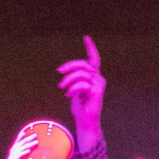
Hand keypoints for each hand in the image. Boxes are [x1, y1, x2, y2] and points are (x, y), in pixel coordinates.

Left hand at [58, 36, 104, 150]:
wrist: (85, 121)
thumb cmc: (81, 107)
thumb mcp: (75, 89)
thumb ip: (75, 78)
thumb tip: (65, 71)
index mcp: (94, 77)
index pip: (94, 60)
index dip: (91, 48)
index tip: (86, 37)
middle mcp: (99, 79)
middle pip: (83, 65)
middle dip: (70, 66)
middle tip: (59, 72)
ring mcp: (99, 85)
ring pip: (81, 74)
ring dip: (69, 79)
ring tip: (62, 88)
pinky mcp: (96, 92)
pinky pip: (82, 84)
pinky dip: (73, 88)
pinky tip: (68, 95)